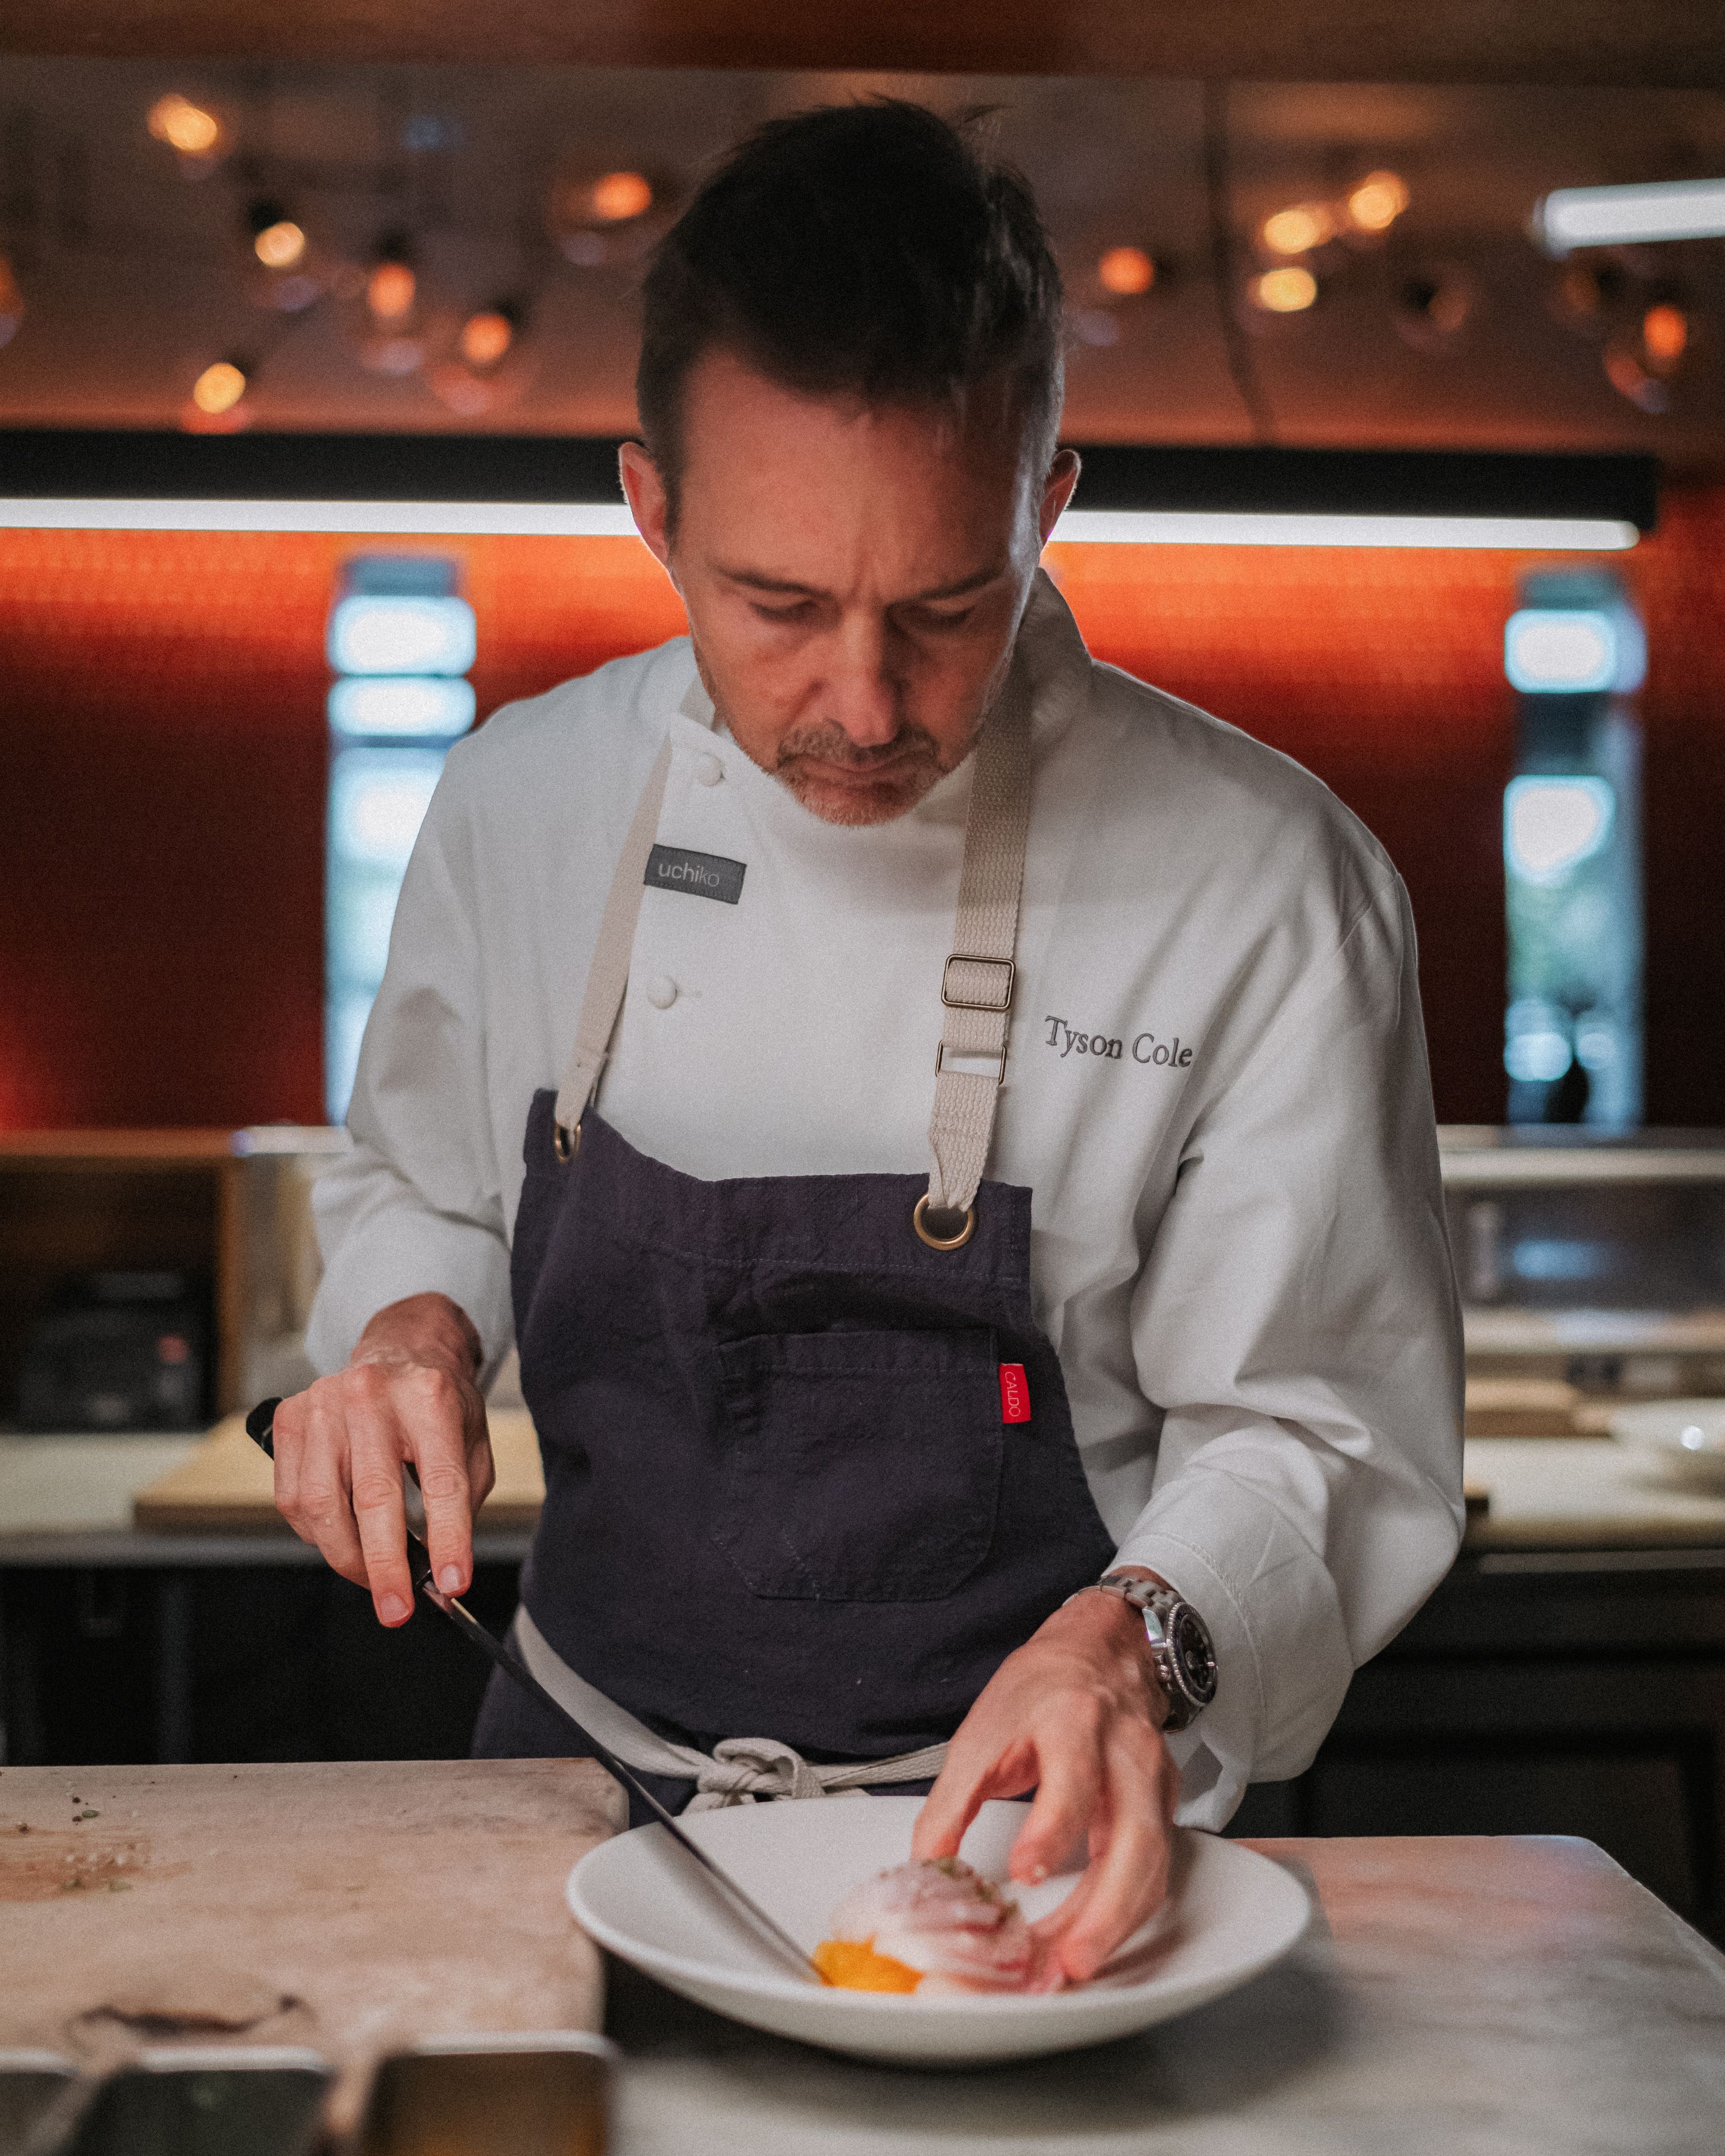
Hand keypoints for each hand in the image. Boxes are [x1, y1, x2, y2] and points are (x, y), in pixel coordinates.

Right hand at [271, 1294, 493, 1627]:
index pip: (441, 1481)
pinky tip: (341, 1535)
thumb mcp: (472, 1444)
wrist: (402, 1350)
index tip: (451, 1585)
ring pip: (323, 1505)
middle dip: (385, 1567)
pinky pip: (294, 1498)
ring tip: (372, 1576)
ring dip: (347, 1557)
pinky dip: (316, 1533)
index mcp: (430, 1397)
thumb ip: (460, 1509)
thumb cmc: (439, 1406)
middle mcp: (373, 1395)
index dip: (447, 1539)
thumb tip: (437, 1582)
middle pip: (373, 1497)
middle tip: (397, 1611)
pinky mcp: (290, 1417)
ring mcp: (324, 1403)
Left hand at [911, 1572, 1178, 1982]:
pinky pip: (1155, 1870)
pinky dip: (1127, 1913)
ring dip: (1116, 1925)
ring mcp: (1152, 1779)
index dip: (1050, 1830)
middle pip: (1133, 1836)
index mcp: (1073, 1719)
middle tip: (1068, 1959)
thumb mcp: (980, 1732)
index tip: (1024, 1871)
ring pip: (1153, 1864)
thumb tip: (925, 1868)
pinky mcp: (1163, 1806)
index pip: (1073, 1779)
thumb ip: (950, 1802)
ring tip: (1072, 1966)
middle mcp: (1124, 1750)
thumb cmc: (1039, 1690)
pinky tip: (1093, 1941)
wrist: (1097, 1654)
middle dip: (1105, 1909)